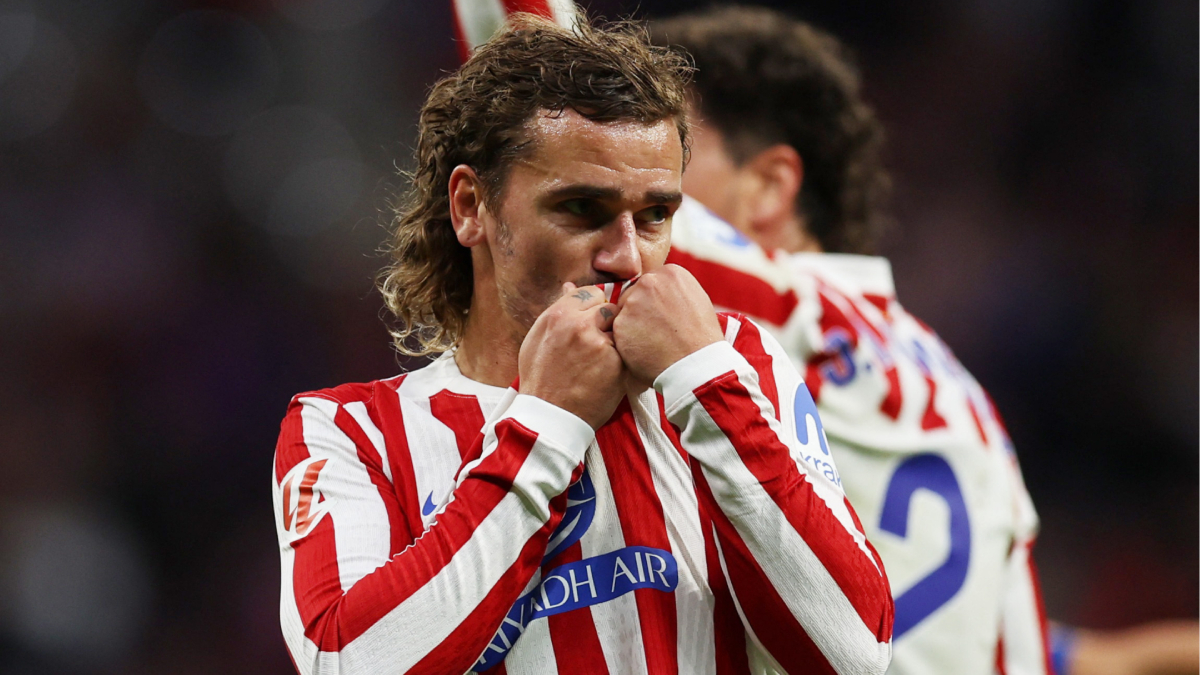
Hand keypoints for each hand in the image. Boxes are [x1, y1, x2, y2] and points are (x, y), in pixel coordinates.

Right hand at [519, 283, 624, 428]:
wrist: (550, 418)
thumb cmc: (541, 380)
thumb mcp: (537, 340)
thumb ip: (556, 312)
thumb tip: (569, 287)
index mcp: (557, 316)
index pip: (589, 292)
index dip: (593, 306)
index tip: (591, 321)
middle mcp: (578, 325)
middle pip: (608, 307)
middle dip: (606, 321)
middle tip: (597, 343)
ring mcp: (599, 343)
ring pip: (619, 328)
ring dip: (615, 339)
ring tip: (599, 360)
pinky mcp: (616, 363)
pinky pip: (625, 351)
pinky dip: (620, 360)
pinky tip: (605, 374)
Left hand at [611, 264, 723, 386]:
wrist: (696, 364)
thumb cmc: (701, 338)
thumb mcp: (696, 300)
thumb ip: (673, 290)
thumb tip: (659, 292)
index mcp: (671, 273)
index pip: (650, 283)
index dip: (654, 302)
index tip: (663, 317)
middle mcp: (650, 282)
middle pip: (633, 293)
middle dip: (640, 311)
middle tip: (657, 331)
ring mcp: (633, 302)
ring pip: (624, 311)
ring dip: (632, 326)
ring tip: (654, 342)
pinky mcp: (620, 323)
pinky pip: (618, 331)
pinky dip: (627, 342)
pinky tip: (645, 350)